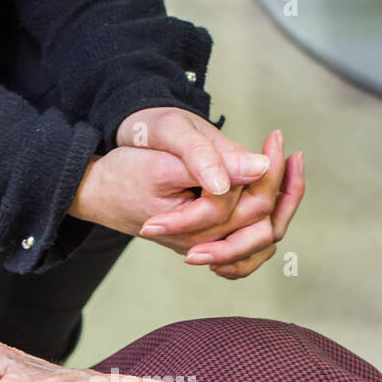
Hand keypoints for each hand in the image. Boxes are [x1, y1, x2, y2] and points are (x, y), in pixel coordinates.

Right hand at [116, 109, 305, 277]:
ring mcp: (206, 245)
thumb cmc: (123, 176)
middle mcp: (205, 245)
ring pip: (259, 232)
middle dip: (280, 182)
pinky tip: (268, 186)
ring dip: (278, 199)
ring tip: (287, 162)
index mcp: (198, 229)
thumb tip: (260, 165)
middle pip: (262, 220)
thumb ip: (211, 165)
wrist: (94, 192)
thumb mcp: (165, 163)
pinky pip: (245, 237)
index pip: (252, 203)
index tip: (274, 135)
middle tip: (279, 143)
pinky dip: (261, 216)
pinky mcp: (205, 238)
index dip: (269, 169)